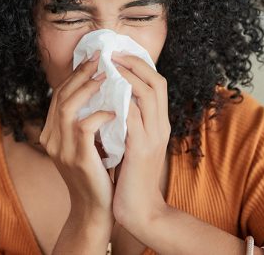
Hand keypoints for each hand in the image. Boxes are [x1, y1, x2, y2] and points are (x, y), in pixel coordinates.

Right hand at [39, 51, 115, 217]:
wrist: (96, 209)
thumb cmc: (96, 174)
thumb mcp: (85, 144)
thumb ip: (84, 121)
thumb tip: (100, 90)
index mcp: (51, 133)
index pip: (59, 95)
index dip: (75, 75)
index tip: (93, 59)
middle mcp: (50, 139)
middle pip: (61, 96)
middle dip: (81, 74)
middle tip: (101, 59)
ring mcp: (60, 149)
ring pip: (68, 107)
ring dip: (88, 88)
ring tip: (107, 76)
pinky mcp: (76, 158)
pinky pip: (85, 127)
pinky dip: (99, 115)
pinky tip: (114, 110)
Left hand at [110, 53, 171, 229]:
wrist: (139, 211)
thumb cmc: (129, 178)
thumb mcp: (130, 144)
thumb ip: (125, 123)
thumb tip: (108, 100)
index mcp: (158, 124)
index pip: (157, 84)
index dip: (140, 66)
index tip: (119, 54)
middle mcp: (160, 127)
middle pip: (157, 83)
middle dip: (134, 64)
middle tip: (112, 53)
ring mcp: (153, 137)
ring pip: (148, 95)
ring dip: (128, 76)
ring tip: (108, 66)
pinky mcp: (141, 150)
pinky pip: (134, 118)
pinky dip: (120, 102)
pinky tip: (104, 94)